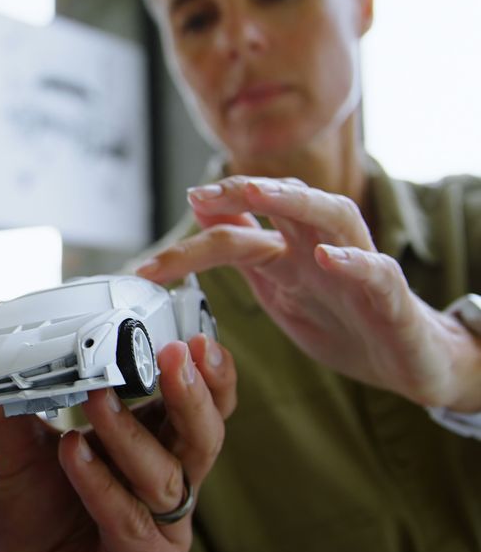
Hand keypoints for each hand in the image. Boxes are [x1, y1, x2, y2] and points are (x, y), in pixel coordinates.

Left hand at [0, 334, 235, 551]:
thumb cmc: (39, 526)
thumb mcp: (23, 461)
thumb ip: (13, 417)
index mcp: (154, 447)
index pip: (197, 407)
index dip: (206, 375)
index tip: (194, 337)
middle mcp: (167, 483)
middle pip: (203, 436)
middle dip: (192, 394)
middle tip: (175, 354)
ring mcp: (161, 525)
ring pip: (166, 475)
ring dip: (129, 432)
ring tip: (96, 398)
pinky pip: (128, 518)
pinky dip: (100, 481)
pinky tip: (74, 452)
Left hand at [137, 176, 480, 410]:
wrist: (405, 361)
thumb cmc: (341, 319)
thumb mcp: (277, 283)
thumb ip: (243, 245)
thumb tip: (201, 208)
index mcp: (287, 250)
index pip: (235, 233)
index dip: (191, 244)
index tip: (146, 266)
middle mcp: (320, 246)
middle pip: (283, 202)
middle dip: (241, 190)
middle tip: (201, 195)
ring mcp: (357, 265)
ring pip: (330, 215)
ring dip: (292, 200)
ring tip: (256, 192)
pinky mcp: (391, 294)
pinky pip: (375, 270)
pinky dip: (351, 260)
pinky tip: (324, 256)